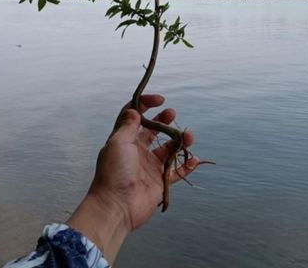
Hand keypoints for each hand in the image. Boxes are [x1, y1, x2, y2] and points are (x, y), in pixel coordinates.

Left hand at [66, 94, 199, 263]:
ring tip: (188, 136)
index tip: (159, 99)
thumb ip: (128, 126)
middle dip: (163, 120)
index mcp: (124, 140)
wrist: (116, 206)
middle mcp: (137, 151)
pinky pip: (176, 171)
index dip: (145, 104)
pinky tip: (194, 159)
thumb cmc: (113, 173)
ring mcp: (149, 166)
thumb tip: (134, 110)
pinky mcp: (159, 181)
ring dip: (179, 141)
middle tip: (172, 113)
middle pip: (152, 130)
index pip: (134, 116)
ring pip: (168, 149)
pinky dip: (187, 165)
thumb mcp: (118, 143)